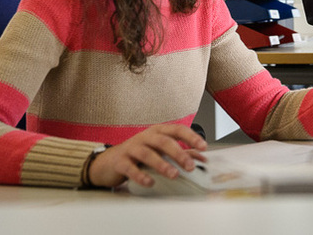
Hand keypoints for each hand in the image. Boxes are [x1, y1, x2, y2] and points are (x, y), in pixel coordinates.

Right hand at [86, 124, 206, 187]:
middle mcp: (145, 137)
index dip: (190, 137)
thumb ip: (181, 153)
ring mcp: (131, 148)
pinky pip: (130, 168)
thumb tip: (202, 158)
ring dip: (162, 164)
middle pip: (163, 141)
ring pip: (147, 153)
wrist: (109, 161)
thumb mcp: (160, 151)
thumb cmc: (138, 154)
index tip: (203, 146)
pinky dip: (141, 175)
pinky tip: (150, 182)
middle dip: (178, 153)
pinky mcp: (120, 162)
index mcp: (157, 132)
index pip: (176, 129)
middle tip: (189, 166)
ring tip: (173, 174)